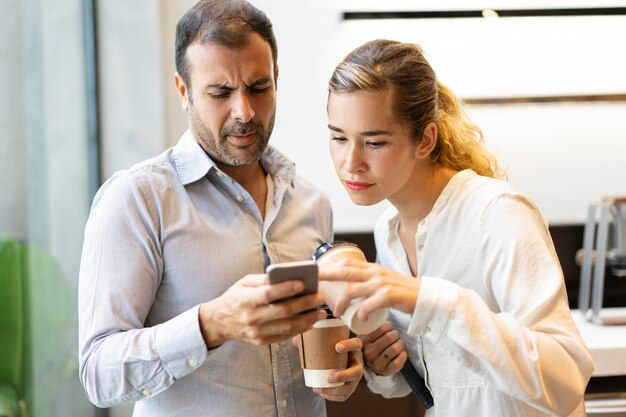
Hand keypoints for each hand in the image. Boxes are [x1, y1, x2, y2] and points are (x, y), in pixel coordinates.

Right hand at [198, 274, 325, 347]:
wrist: (219, 321)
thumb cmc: (236, 297)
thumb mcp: (244, 282)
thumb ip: (263, 279)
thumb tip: (286, 275)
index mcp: (245, 299)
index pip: (268, 294)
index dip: (286, 289)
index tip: (303, 283)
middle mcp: (250, 317)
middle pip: (282, 312)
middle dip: (304, 304)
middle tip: (319, 298)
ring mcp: (255, 332)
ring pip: (286, 327)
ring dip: (307, 320)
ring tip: (321, 312)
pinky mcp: (260, 341)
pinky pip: (283, 337)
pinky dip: (299, 330)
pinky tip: (310, 323)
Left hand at [313, 337, 363, 401]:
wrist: (341, 356)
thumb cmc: (333, 346)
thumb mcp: (327, 339)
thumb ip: (312, 338)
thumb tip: (295, 340)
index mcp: (355, 347)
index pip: (356, 344)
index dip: (348, 345)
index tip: (337, 347)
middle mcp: (358, 362)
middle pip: (357, 371)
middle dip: (343, 376)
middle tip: (329, 377)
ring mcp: (355, 376)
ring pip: (351, 386)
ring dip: (336, 390)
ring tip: (320, 389)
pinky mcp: (350, 386)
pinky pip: (345, 395)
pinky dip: (333, 396)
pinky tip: (322, 393)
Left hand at [318, 259, 419, 319]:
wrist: (426, 297)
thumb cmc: (403, 292)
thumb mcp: (384, 281)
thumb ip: (370, 281)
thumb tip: (352, 287)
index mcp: (373, 268)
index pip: (348, 262)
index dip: (331, 265)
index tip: (317, 270)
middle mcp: (375, 273)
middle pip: (345, 272)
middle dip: (327, 276)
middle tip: (315, 283)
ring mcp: (382, 283)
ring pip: (352, 289)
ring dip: (341, 302)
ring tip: (337, 312)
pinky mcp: (389, 295)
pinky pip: (368, 305)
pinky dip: (361, 313)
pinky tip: (361, 319)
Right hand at [359, 321, 406, 375]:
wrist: (372, 365)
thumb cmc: (373, 345)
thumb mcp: (368, 334)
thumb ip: (373, 325)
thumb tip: (382, 311)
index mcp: (363, 341)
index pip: (381, 328)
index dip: (389, 326)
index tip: (389, 328)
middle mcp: (368, 354)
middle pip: (389, 337)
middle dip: (396, 334)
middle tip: (395, 335)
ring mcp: (376, 364)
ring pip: (395, 348)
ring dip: (400, 344)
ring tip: (398, 343)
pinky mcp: (386, 372)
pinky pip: (399, 361)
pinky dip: (403, 355)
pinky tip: (400, 353)